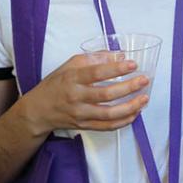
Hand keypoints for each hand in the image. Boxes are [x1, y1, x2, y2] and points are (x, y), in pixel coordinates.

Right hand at [20, 52, 150, 132]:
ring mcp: (81, 114)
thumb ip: (94, 58)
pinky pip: (107, 126)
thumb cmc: (56, 84)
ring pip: (109, 114)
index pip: (96, 73)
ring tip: (144, 98)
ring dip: (130, 107)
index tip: (132, 64)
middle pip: (106, 94)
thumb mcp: (69, 65)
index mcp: (72, 79)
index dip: (116, 68)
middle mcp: (76, 97)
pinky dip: (123, 121)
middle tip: (144, 80)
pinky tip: (134, 113)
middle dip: (129, 87)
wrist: (38, 111)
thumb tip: (119, 56)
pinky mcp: (85, 126)